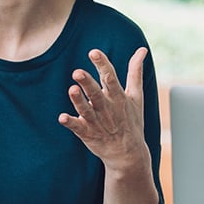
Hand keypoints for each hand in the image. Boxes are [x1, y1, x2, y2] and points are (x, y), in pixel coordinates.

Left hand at [58, 47, 148, 169]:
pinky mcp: (88, 134)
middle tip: (77, 72)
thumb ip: (135, 72)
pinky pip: (78, 128)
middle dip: (87, 83)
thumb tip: (142, 49)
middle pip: (96, 94)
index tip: (94, 52)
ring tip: (71, 89)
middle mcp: (107, 109)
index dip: (102, 65)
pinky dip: (70, 123)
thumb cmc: (131, 121)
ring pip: (86, 110)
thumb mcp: (137, 96)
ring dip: (78, 101)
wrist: (129, 154)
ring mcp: (97, 122)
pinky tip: (62, 117)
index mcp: (119, 97)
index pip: (110, 78)